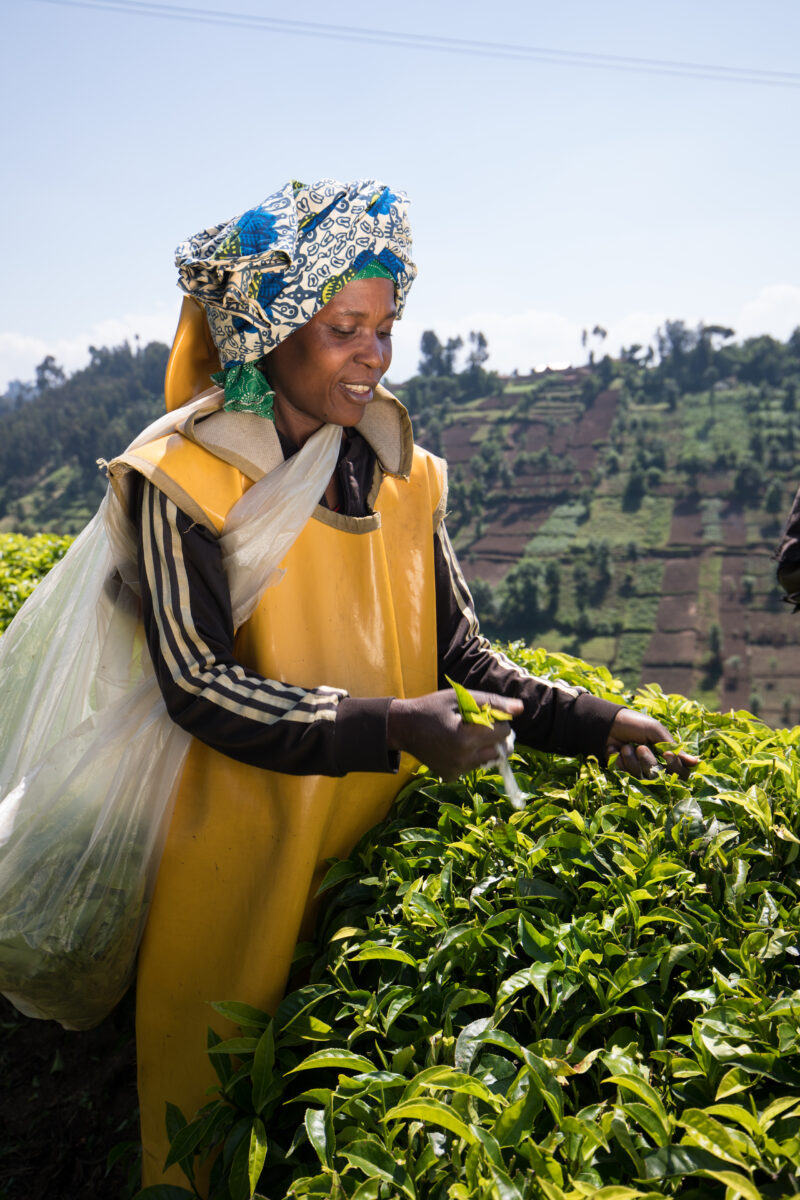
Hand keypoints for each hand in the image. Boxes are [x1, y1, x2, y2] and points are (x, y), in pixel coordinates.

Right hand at [388, 690, 522, 780]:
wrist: (402, 727)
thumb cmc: (432, 707)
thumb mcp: (460, 699)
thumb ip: (491, 702)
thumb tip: (520, 708)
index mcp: (465, 738)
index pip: (503, 732)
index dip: (497, 720)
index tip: (483, 714)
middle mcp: (463, 759)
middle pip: (500, 750)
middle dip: (495, 736)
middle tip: (478, 725)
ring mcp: (456, 770)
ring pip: (488, 760)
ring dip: (484, 747)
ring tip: (466, 734)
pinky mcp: (451, 776)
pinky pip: (474, 766)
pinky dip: (471, 756)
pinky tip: (456, 745)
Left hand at [606, 708, 698, 779]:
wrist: (607, 724)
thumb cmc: (635, 724)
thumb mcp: (655, 731)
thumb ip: (673, 747)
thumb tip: (696, 762)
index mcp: (667, 757)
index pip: (681, 773)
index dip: (675, 766)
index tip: (667, 755)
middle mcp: (655, 768)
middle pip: (660, 778)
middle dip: (649, 762)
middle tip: (640, 747)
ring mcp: (639, 773)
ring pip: (642, 779)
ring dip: (632, 761)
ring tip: (625, 747)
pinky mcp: (623, 775)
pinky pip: (625, 777)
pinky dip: (619, 763)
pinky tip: (615, 750)